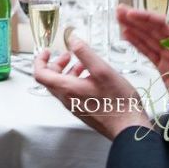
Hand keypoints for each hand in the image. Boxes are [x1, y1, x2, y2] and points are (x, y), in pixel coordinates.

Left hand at [34, 34, 150, 139]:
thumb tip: (72, 39)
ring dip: (69, 71)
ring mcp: (75, 106)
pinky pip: (73, 92)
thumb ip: (85, 53)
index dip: (40, 60)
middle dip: (57, 63)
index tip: (46, 51)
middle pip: (51, 79)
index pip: (40, 74)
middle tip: (67, 55)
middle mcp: (67, 99)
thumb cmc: (118, 102)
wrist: (128, 127)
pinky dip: (77, 80)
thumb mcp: (102, 70)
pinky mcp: (84, 110)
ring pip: (63, 85)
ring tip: (82, 63)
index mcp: (67, 88)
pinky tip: (92, 76)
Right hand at [117, 6, 168, 89]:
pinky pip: (150, 52)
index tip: (130, 13)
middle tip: (119, 11)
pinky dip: (138, 44)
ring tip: (119, 20)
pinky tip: (127, 36)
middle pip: (155, 29)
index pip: (164, 23)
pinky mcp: (166, 68)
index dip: (145, 17)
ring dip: (133, 29)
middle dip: (135, 19)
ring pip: (150, 39)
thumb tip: (167, 23)